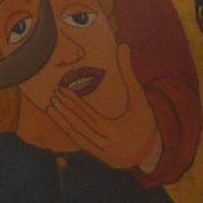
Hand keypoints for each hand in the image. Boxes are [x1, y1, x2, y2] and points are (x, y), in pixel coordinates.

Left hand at [45, 44, 161, 171]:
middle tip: (52, 97)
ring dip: (63, 123)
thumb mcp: (139, 97)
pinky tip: (61, 121)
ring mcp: (102, 154)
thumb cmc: (145, 121)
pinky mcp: (99, 157)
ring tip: (50, 108)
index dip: (74, 104)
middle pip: (81, 127)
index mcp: (116, 132)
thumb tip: (123, 46)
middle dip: (65, 112)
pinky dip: (70, 133)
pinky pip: (81, 144)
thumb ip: (129, 73)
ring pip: (78, 138)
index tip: (61, 91)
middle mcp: (107, 145)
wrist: (152, 151)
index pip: (89, 117)